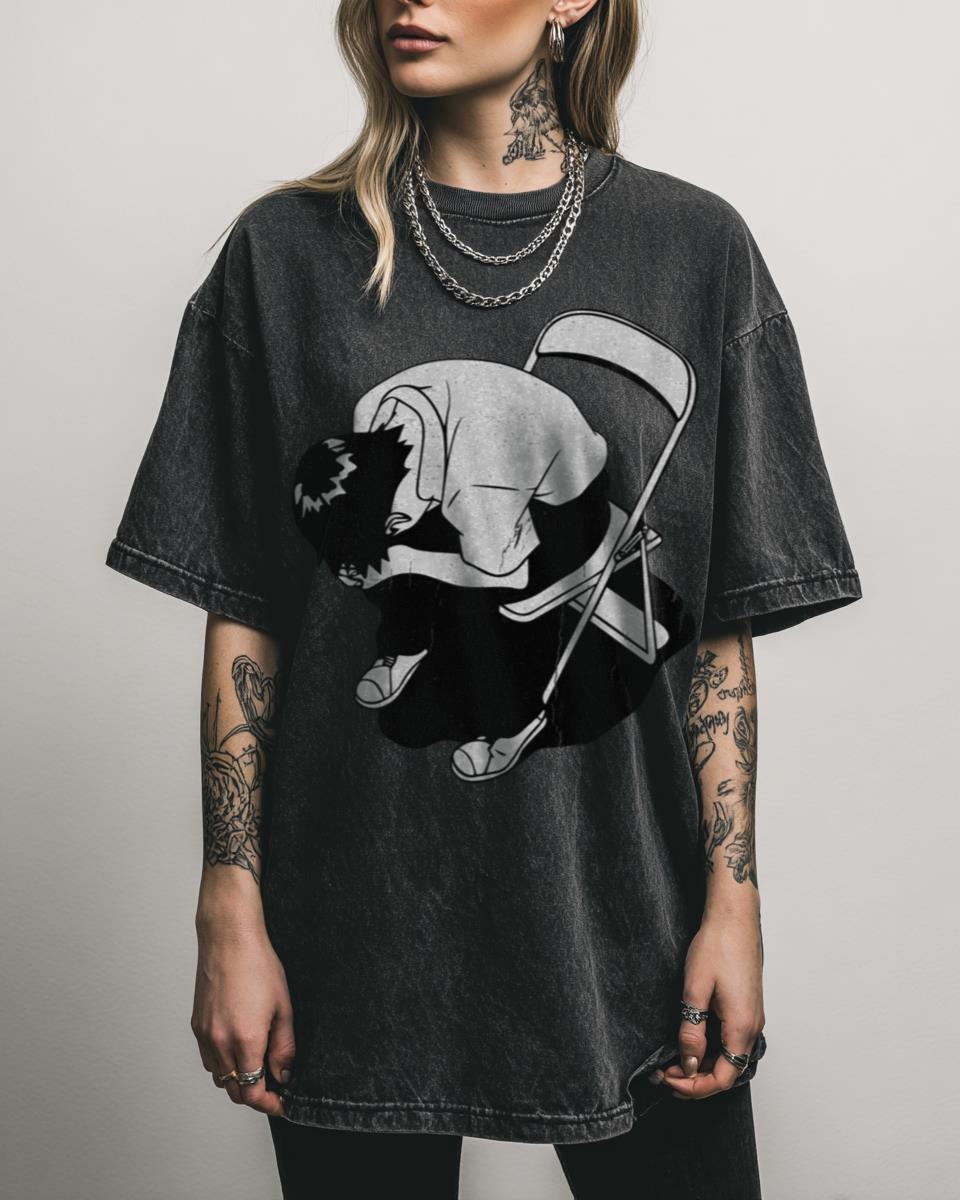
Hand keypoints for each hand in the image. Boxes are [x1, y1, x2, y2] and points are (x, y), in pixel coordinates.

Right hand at [191, 918, 295, 1116]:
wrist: (229, 939)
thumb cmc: (258, 966)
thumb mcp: (283, 1007)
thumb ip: (284, 1047)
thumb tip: (284, 1074)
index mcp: (245, 1040)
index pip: (252, 1092)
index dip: (268, 1104)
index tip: (281, 1103)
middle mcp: (220, 1042)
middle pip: (234, 1091)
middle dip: (255, 1095)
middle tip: (274, 1088)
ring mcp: (205, 1035)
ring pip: (219, 1077)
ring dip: (238, 1081)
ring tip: (258, 1066)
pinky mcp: (196, 1026)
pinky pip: (208, 1059)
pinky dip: (223, 1065)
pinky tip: (238, 1050)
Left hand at [658, 909, 764, 1099]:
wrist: (734, 918)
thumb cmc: (717, 946)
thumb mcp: (695, 990)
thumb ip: (692, 1031)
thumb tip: (689, 1064)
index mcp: (742, 1027)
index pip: (722, 1078)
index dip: (694, 1087)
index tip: (668, 1079)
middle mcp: (753, 1027)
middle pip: (727, 1072)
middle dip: (695, 1079)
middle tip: (664, 1072)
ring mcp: (752, 1017)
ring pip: (729, 1057)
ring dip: (703, 1064)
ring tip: (673, 1059)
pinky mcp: (747, 1008)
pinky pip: (731, 1041)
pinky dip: (711, 1049)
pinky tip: (691, 1041)